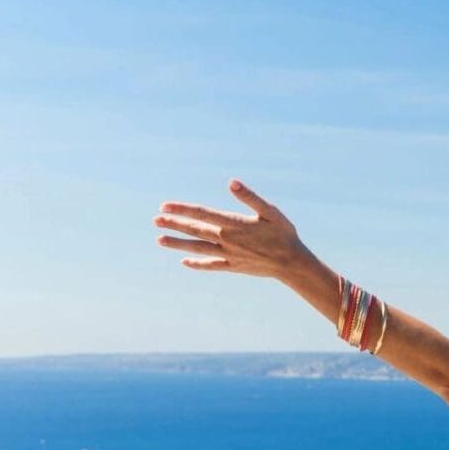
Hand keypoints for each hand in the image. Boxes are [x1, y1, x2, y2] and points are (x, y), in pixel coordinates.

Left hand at [154, 180, 313, 279]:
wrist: (292, 264)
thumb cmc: (284, 234)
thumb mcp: (271, 211)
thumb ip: (250, 197)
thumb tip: (231, 182)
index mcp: (234, 224)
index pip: (202, 214)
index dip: (182, 209)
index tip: (164, 206)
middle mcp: (227, 240)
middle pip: (195, 230)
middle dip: (174, 225)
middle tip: (156, 221)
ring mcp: (228, 255)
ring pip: (198, 248)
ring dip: (178, 244)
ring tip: (160, 240)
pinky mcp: (233, 267)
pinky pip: (211, 265)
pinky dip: (197, 264)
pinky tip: (184, 262)